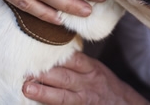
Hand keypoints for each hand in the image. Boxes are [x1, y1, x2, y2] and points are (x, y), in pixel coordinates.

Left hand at [22, 52, 149, 104]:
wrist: (122, 103)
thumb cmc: (104, 84)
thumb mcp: (96, 68)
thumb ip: (79, 62)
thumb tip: (56, 52)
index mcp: (92, 68)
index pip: (75, 60)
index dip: (57, 56)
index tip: (39, 50)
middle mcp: (88, 83)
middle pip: (66, 77)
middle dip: (46, 73)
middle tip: (27, 69)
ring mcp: (84, 98)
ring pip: (63, 96)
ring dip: (44, 92)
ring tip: (28, 88)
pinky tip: (38, 104)